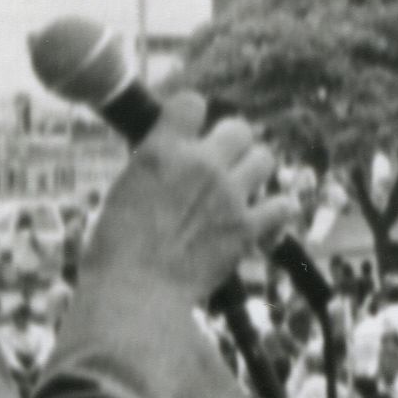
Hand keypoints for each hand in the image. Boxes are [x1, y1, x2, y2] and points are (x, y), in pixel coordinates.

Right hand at [85, 89, 285, 304]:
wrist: (133, 295)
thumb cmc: (113, 251)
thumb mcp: (122, 192)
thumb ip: (155, 169)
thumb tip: (170, 165)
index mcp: (160, 151)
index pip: (192, 103)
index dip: (192, 116)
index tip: (190, 130)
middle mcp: (200, 164)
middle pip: (239, 128)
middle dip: (231, 144)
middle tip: (220, 166)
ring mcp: (229, 194)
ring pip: (265, 158)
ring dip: (254, 171)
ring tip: (240, 190)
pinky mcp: (248, 227)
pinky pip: (284, 204)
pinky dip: (276, 211)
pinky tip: (263, 220)